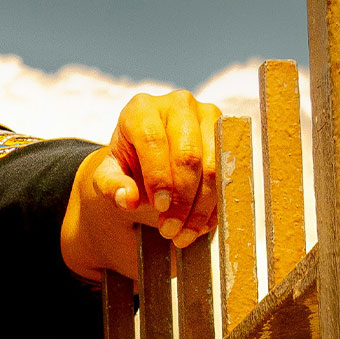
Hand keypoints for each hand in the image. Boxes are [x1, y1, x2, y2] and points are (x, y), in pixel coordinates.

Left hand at [92, 90, 221, 248]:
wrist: (150, 157)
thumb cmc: (127, 165)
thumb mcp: (109, 176)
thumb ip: (111, 187)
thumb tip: (127, 198)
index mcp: (141, 109)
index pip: (154, 141)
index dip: (159, 178)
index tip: (159, 208)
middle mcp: (178, 104)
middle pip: (189, 154)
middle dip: (182, 199)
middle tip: (170, 230)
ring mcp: (208, 115)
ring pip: (214, 165)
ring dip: (201, 207)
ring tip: (183, 234)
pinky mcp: (228, 132)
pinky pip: (230, 171)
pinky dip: (216, 204)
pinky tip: (200, 226)